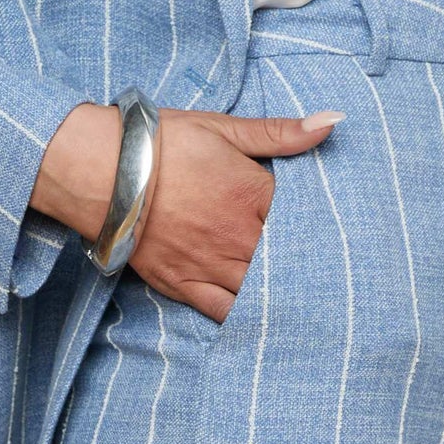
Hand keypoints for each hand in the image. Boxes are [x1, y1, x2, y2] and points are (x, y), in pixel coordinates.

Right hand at [29, 100, 343, 321]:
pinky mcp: (184, 284)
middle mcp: (238, 237)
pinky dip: (248, 317)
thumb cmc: (161, 143)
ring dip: (285, 293)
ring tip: (311, 300)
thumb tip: (333, 123)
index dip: (323, 221)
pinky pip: (225, 312)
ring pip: (263, 291)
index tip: (342, 227)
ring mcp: (212, 265)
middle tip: (337, 272)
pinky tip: (266, 320)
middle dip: (309, 262)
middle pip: (289, 260)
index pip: (306, 216)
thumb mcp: (223, 128)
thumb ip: (280, 133)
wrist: (101, 170)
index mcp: (253, 195)